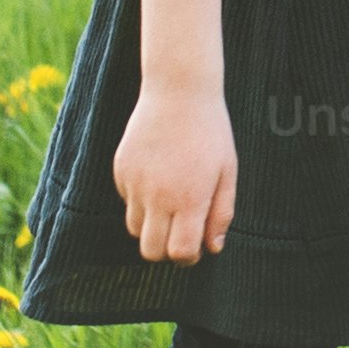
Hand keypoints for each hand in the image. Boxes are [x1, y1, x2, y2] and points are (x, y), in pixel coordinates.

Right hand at [115, 80, 238, 265]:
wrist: (178, 91)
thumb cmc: (210, 133)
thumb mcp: (227, 172)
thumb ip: (221, 213)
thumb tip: (212, 248)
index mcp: (189, 199)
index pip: (179, 252)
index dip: (187, 256)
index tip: (195, 245)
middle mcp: (158, 196)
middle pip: (150, 250)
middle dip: (165, 249)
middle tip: (180, 232)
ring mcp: (135, 183)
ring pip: (134, 228)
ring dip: (151, 225)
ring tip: (170, 201)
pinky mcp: (121, 170)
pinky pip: (126, 201)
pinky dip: (139, 200)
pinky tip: (157, 175)